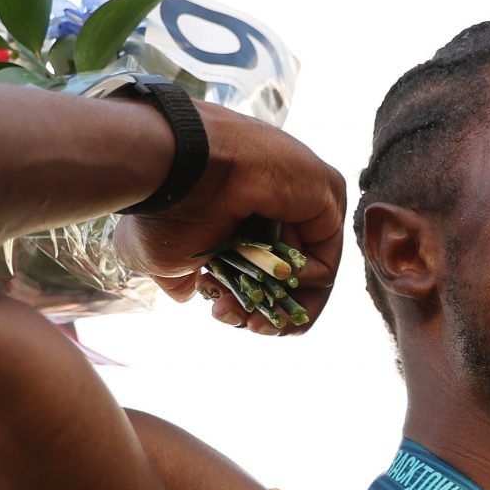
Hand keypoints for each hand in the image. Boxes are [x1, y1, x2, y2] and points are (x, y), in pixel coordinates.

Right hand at [112, 101, 347, 335]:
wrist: (178, 169)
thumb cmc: (165, 208)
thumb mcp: (162, 255)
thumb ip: (177, 275)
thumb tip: (186, 293)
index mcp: (238, 213)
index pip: (257, 269)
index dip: (244, 303)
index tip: (218, 311)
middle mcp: (272, 205)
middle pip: (285, 277)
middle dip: (262, 311)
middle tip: (236, 320)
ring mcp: (302, 200)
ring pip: (307, 274)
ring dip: (281, 306)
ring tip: (253, 319)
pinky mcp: (326, 196)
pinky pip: (326, 259)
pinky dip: (303, 281)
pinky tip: (274, 276)